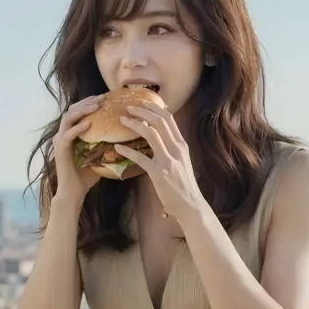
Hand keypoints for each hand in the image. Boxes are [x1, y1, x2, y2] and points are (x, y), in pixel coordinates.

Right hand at [50, 95, 105, 211]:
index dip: (90, 102)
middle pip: (72, 109)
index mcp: (71, 133)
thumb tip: (127, 140)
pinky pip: (68, 135)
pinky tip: (89, 124)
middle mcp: (64, 134)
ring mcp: (60, 141)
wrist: (74, 192)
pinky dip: (78, 128)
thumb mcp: (99, 157)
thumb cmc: (86, 176)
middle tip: (102, 97)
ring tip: (96, 106)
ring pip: (68, 118)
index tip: (104, 97)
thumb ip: (107, 146)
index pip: (79, 111)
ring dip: (82, 110)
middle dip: (87, 101)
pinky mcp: (60, 150)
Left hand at [115, 104, 206, 224]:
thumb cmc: (184, 186)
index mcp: (181, 145)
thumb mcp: (182, 162)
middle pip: (159, 120)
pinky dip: (127, 150)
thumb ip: (172, 149)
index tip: (142, 103)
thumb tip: (160, 138)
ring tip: (122, 120)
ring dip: (134, 123)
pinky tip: (117, 147)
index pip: (169, 118)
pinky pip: (140, 157)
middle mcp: (176, 149)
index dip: (154, 107)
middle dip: (143, 110)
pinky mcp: (159, 173)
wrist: (190, 205)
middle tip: (129, 107)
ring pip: (150, 132)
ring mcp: (168, 160)